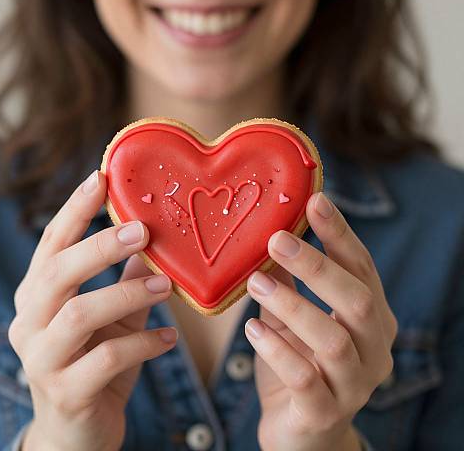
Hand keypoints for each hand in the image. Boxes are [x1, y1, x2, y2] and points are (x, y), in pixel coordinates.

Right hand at [8, 170, 177, 450]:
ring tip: (167, 285)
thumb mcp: (113, 315)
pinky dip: (144, 343)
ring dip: (128, 294)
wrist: (76, 432)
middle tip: (143, 230)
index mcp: (38, 295)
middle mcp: (31, 322)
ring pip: (79, 314)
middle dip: (100, 246)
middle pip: (57, 273)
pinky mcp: (65, 392)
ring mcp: (42, 359)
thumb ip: (127, 277)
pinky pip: (107, 359)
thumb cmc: (95, 361)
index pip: (50, 244)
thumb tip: (155, 238)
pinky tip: (170, 337)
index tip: (100, 178)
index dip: (74, 209)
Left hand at [245, 192, 396, 450]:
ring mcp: (354, 385)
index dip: (340, 233)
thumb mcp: (293, 315)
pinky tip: (254, 330)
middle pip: (358, 300)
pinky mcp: (325, 414)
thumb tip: (269, 231)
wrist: (301, 432)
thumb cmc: (299, 362)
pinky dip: (277, 350)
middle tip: (277, 239)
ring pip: (332, 338)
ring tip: (255, 282)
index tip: (315, 200)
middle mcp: (373, 349)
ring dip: (291, 304)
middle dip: (317, 265)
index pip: (362, 268)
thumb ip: (287, 280)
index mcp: (370, 317)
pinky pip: (305, 379)